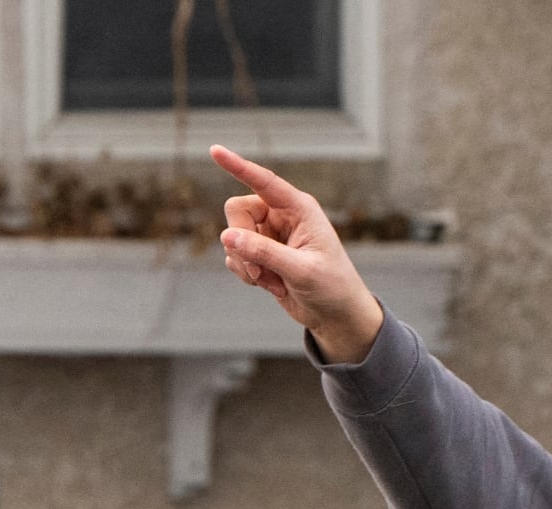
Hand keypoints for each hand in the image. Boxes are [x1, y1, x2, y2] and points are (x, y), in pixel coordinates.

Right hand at [211, 144, 386, 362]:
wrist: (336, 315)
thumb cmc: (332, 287)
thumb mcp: (302, 270)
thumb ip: (265, 252)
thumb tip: (227, 236)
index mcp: (299, 209)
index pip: (263, 181)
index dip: (238, 166)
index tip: (215, 150)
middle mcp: (281, 216)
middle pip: (237, 211)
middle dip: (240, 241)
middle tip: (259, 272)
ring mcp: (269, 235)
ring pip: (232, 236)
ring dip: (246, 265)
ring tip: (274, 283)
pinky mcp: (260, 254)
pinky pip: (234, 256)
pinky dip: (246, 274)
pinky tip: (271, 286)